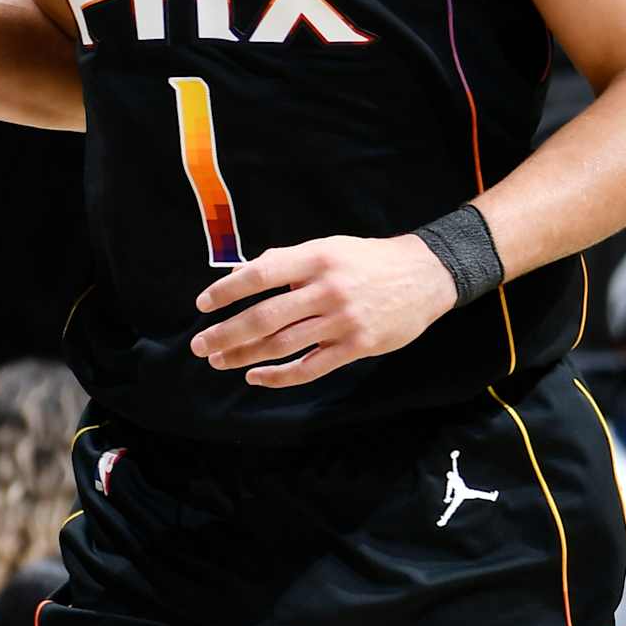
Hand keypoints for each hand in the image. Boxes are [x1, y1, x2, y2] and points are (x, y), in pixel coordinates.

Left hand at [192, 234, 456, 390]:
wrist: (425, 276)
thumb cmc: (369, 261)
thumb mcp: (330, 248)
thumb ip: (290, 261)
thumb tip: (245, 274)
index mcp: (316, 259)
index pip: (261, 274)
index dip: (227, 290)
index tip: (203, 304)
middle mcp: (327, 289)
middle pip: (265, 317)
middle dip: (226, 333)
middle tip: (200, 345)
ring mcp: (342, 320)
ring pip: (282, 345)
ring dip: (245, 356)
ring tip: (219, 361)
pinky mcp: (357, 346)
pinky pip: (310, 367)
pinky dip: (279, 376)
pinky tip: (256, 377)